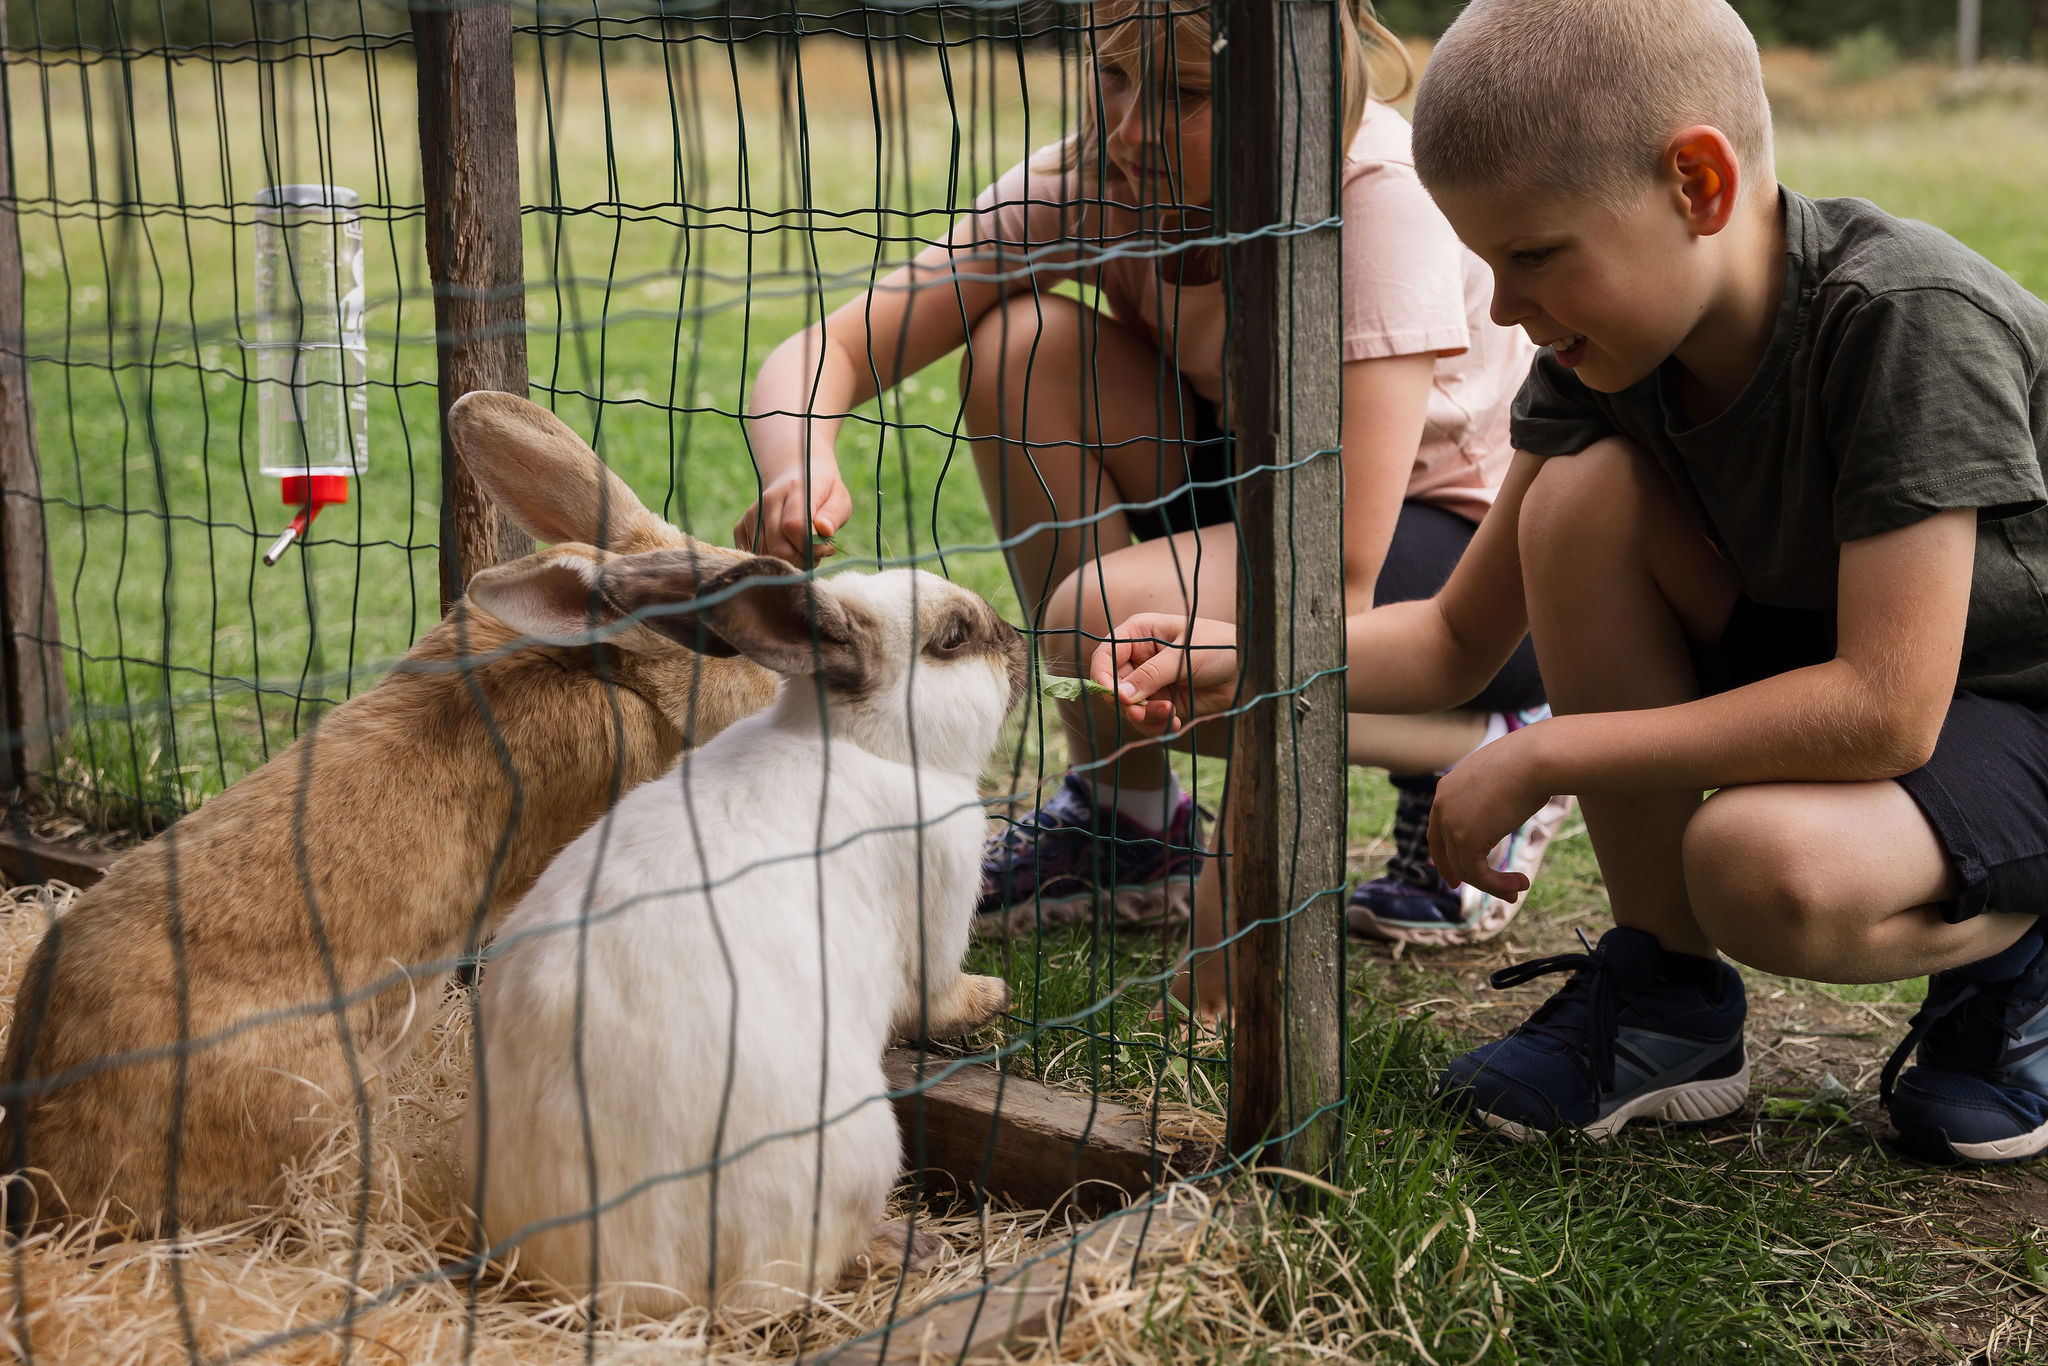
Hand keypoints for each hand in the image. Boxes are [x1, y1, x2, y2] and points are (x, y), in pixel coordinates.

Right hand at [734, 462, 852, 565]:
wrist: (796, 477)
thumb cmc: (823, 494)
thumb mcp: (839, 499)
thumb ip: (833, 515)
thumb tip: (825, 530)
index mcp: (794, 490)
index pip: (795, 527)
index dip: (811, 548)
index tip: (826, 549)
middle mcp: (768, 501)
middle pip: (778, 548)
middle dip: (801, 560)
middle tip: (814, 556)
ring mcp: (752, 514)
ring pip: (765, 555)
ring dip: (787, 562)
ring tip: (801, 550)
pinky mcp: (741, 526)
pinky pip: (752, 555)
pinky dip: (770, 560)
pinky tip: (785, 549)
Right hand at [1089, 613, 1243, 735]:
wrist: (1248, 669)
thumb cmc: (1220, 648)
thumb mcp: (1184, 657)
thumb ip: (1151, 675)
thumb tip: (1121, 695)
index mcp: (1139, 634)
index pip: (1105, 655)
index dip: (1102, 676)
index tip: (1116, 696)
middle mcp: (1139, 658)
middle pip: (1112, 686)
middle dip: (1127, 704)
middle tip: (1143, 712)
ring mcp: (1150, 682)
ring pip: (1128, 707)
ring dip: (1145, 716)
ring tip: (1170, 715)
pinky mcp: (1162, 702)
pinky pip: (1146, 720)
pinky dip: (1156, 726)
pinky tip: (1176, 723)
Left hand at [1427, 727, 1548, 901]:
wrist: (1537, 758)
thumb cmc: (1531, 763)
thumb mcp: (1503, 780)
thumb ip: (1493, 799)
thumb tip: (1501, 815)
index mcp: (1447, 788)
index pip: (1437, 829)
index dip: (1445, 855)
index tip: (1456, 875)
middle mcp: (1442, 805)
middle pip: (1445, 851)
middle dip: (1462, 875)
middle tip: (1487, 891)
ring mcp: (1451, 822)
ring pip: (1465, 867)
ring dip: (1492, 884)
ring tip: (1518, 889)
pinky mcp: (1466, 839)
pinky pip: (1479, 873)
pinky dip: (1498, 885)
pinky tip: (1522, 883)